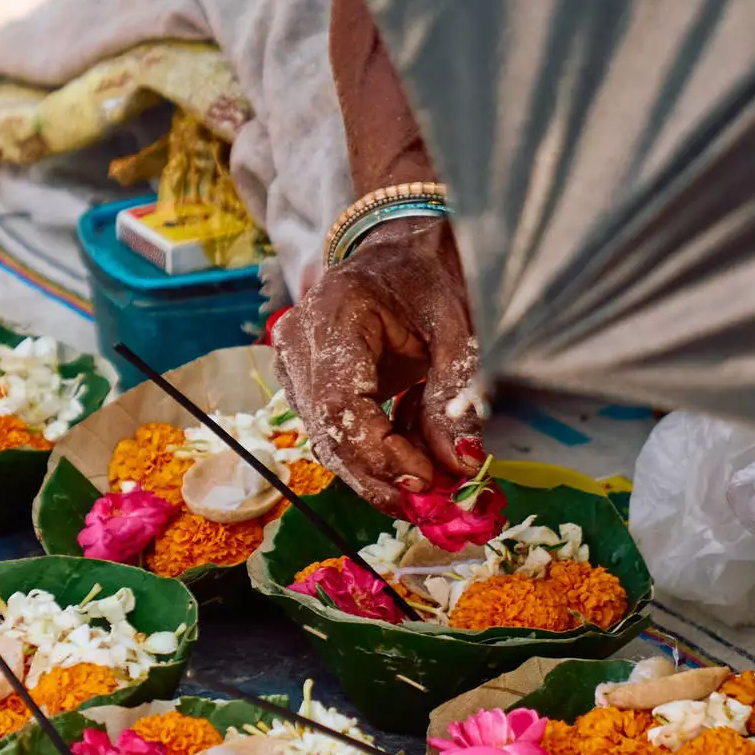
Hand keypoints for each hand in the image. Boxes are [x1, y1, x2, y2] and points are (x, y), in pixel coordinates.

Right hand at [274, 216, 484, 514]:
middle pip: (328, 432)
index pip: (341, 403)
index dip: (381, 453)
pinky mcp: (302, 381)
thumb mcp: (458, 331)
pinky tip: (412, 460)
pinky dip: (374, 455)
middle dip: (381, 477)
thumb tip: (461, 465)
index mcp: (336, 312)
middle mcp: (299, 338)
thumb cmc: (432, 279)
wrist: (401, 250)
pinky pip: (333, 432)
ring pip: (327, 441)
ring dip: (378, 474)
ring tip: (431, 486)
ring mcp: (293, 361)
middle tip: (433, 503)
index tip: (427, 481)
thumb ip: (455, 397)